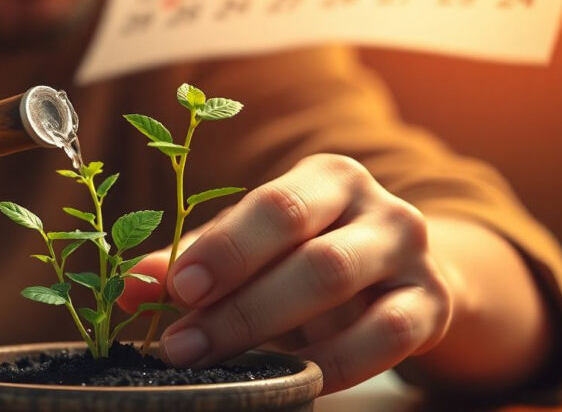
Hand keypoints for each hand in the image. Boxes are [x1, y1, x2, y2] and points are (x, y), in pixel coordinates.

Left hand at [120, 154, 452, 393]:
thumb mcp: (257, 246)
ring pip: (343, 291)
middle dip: (238, 305)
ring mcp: (411, 255)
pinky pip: (385, 340)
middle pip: (308, 254)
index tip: (178, 289)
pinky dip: (332, 367)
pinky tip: (291, 383)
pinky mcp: (432, 306)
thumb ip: (196, 260)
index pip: (274, 206)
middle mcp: (377, 205)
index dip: (225, 249)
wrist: (402, 277)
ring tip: (223, 369)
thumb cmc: (309, 253)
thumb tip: (129, 289)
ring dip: (273, 336)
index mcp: (326, 177)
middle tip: (182, 344)